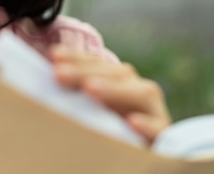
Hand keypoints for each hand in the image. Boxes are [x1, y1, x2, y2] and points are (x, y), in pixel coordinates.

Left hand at [49, 44, 171, 143]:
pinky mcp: (165, 136)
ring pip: (142, 93)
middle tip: (60, 74)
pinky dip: (147, 125)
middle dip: (87, 72)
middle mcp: (140, 91)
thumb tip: (48, 76)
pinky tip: (132, 122)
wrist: (144, 157)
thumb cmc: (111, 134)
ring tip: (90, 88)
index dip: (78, 58)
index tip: (54, 55)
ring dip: (114, 90)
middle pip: (118, 74)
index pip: (100, 65)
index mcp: (122, 82)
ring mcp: (155, 112)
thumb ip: (76, 95)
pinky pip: (159, 129)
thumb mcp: (93, 112)